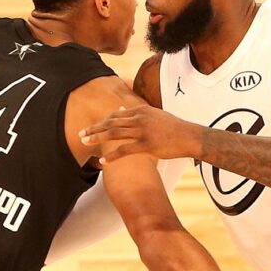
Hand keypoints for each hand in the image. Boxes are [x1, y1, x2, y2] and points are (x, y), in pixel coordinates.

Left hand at [79, 106, 200, 162]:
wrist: (189, 136)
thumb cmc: (172, 128)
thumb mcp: (154, 115)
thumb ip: (136, 113)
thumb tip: (120, 109)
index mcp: (140, 110)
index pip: (115, 115)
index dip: (102, 122)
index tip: (92, 128)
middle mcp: (139, 118)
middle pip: (111, 122)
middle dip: (94, 128)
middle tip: (81, 133)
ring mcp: (142, 131)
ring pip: (114, 133)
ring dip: (97, 138)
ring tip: (85, 143)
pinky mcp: (146, 145)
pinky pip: (124, 150)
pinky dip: (112, 156)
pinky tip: (103, 161)